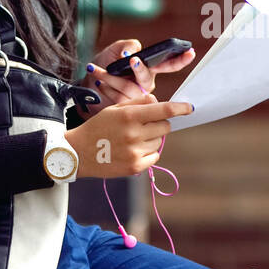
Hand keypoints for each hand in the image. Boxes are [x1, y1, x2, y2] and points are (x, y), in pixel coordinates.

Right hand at [65, 92, 193, 178]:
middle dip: (159, 123)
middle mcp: (134, 134)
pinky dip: (149, 152)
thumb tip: (159, 102)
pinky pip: (155, 156)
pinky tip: (133, 150)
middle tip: (143, 125)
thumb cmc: (98, 127)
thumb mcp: (114, 109)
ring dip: (152, 138)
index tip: (189, 108)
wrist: (78, 153)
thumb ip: (138, 103)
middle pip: (165, 126)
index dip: (180, 108)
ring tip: (132, 139)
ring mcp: (135, 152)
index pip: (163, 110)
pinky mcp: (135, 167)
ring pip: (160, 141)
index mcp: (129, 116)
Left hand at [76, 38, 196, 117]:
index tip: (190, 52)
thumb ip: (126, 46)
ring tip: (98, 70)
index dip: (180, 59)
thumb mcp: (114, 51)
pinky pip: (119, 100)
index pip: (168, 65)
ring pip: (130, 90)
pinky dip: (106, 88)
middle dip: (139, 69)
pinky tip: (99, 82)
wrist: (85, 85)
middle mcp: (145, 86)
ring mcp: (136, 99)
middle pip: (147, 79)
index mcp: (148, 70)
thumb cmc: (103, 66)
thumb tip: (132, 52)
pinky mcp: (125, 109)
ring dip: (113, 78)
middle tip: (132, 60)